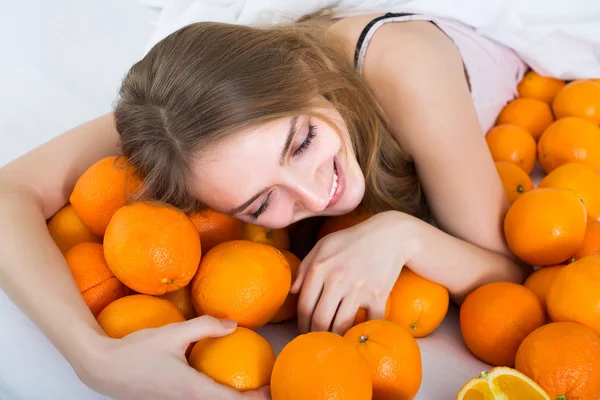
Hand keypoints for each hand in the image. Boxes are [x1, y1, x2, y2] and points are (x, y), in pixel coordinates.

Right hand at [77, 316, 270, 399]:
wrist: (102, 368)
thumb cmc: (136, 351)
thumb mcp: (172, 333)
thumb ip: (205, 326)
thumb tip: (234, 324)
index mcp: (193, 390)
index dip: (256, 398)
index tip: (271, 390)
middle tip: (266, 388)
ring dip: (231, 399)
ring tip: (249, 387)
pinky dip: (216, 397)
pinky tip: (220, 382)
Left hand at [290, 211, 420, 334]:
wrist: (389, 235)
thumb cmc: (351, 240)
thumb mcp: (323, 245)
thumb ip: (304, 266)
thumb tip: (293, 292)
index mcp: (320, 267)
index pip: (304, 305)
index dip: (302, 322)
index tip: (304, 328)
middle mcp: (337, 279)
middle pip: (320, 320)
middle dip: (316, 333)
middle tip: (317, 337)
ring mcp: (358, 289)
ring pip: (341, 325)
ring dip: (336, 336)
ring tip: (334, 338)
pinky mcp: (378, 295)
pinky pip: (369, 322)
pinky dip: (364, 331)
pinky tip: (358, 332)